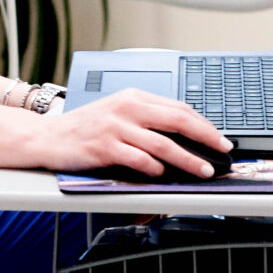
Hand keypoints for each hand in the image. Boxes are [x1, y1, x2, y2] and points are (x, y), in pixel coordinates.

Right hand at [38, 91, 232, 180]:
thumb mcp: (118, 113)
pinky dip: (154, 168)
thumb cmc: (85, 128)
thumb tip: (183, 135)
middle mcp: (126, 108)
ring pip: (162, 143)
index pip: (178, 107)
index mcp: (133, 97)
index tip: (220, 138)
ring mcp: (115, 127)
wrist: (49, 137)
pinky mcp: (104, 147)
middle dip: (205, 137)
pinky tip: (162, 174)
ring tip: (203, 170)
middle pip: (177, 121)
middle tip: (223, 150)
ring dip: (188, 159)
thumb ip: (146, 119)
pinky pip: (138, 159)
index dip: (204, 124)